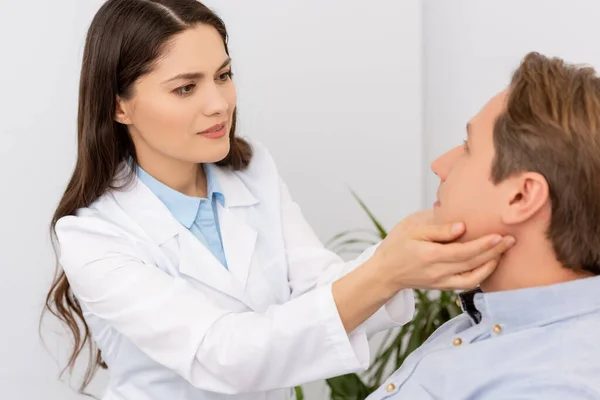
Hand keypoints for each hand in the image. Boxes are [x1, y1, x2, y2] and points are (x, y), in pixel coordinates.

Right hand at [372, 209, 514, 290]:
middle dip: (494, 252)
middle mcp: (437, 272)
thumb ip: (437, 228)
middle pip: (472, 263)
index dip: (482, 245)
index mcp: (428, 255)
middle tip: (511, 239)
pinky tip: (490, 263)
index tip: (499, 234)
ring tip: (504, 250)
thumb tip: (462, 226)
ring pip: (473, 276)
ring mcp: (441, 282)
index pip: (462, 252)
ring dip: (491, 264)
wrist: (385, 272)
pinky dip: (481, 274)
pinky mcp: (443, 286)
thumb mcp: (411, 229)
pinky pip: (467, 284)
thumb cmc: (397, 245)